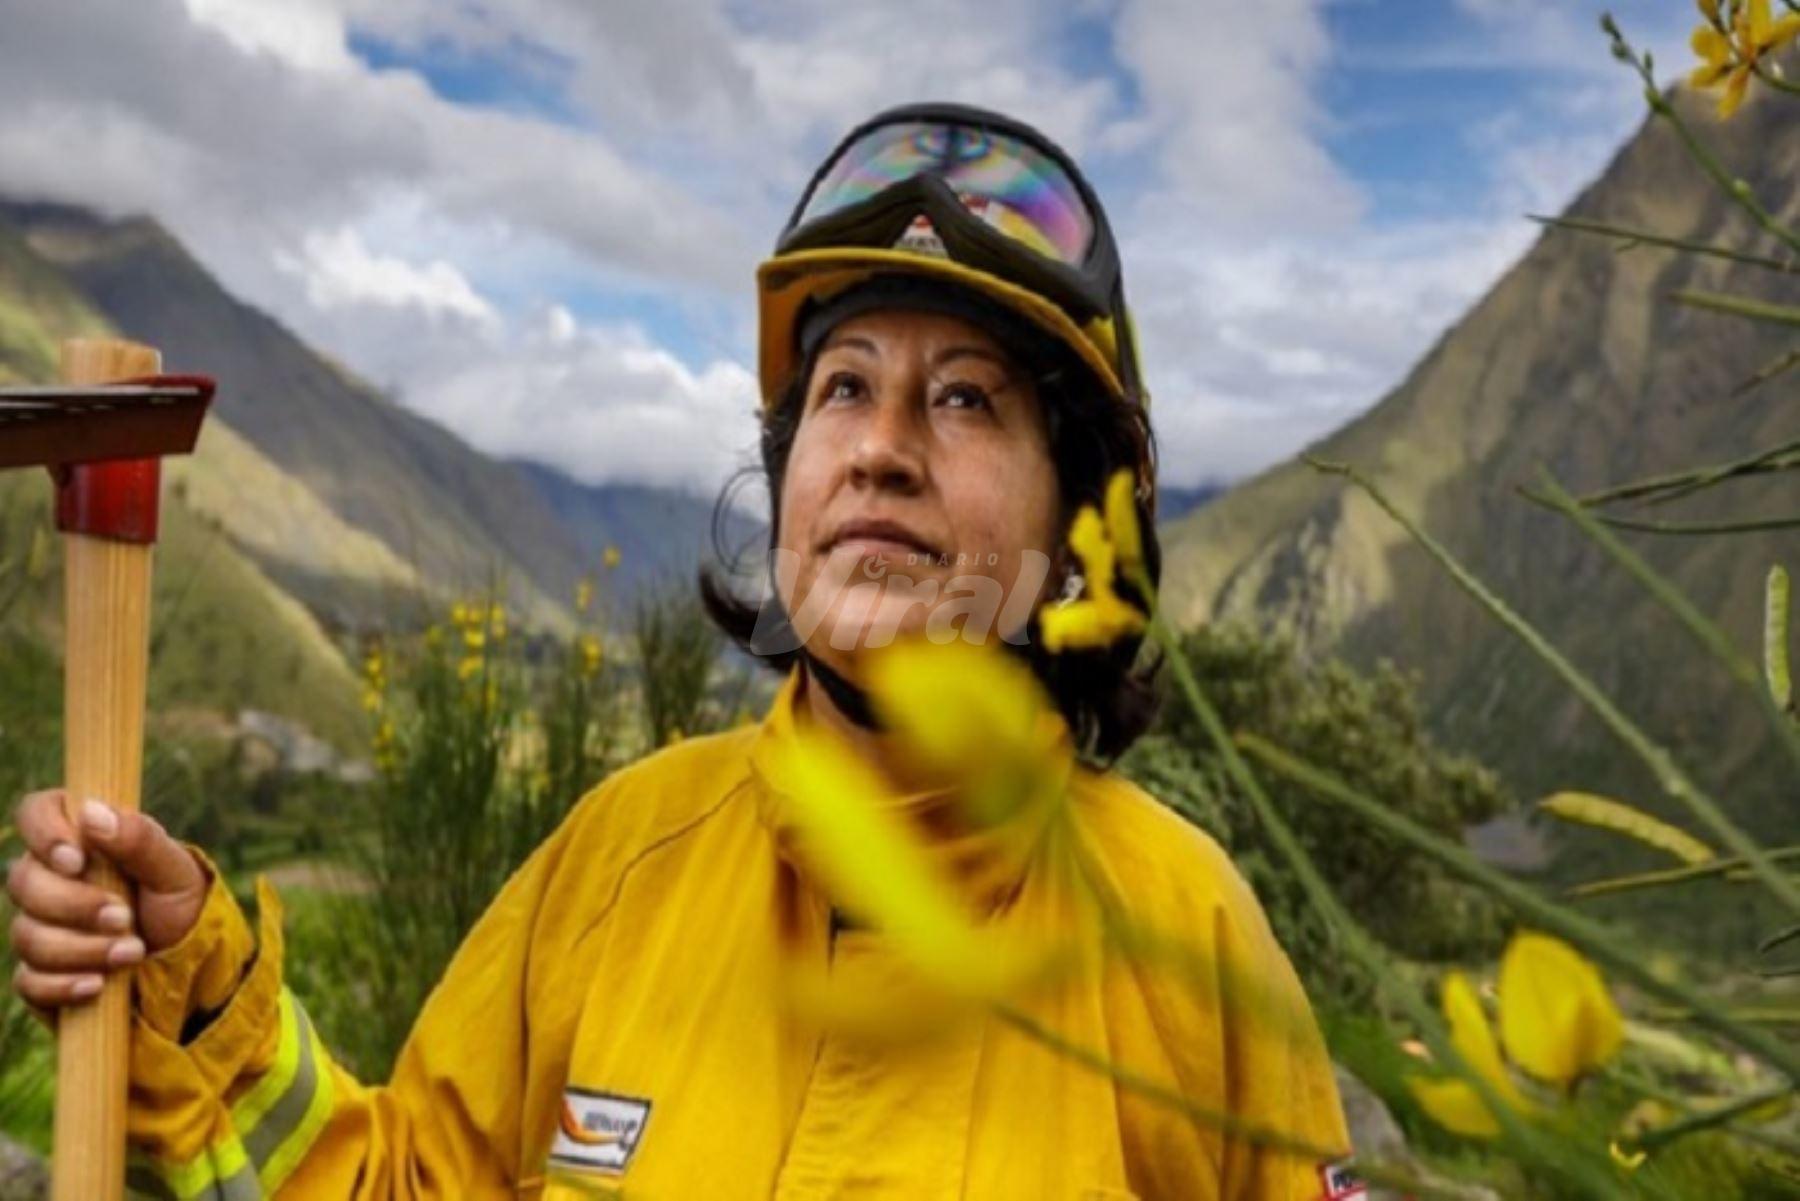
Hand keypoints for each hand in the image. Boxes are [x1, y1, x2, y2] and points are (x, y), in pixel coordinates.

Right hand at [6, 789, 207, 1016]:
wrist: (188, 961)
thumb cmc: (178, 902)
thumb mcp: (173, 870)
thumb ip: (139, 839)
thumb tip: (91, 813)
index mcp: (80, 838)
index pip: (35, 813)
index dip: (45, 834)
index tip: (77, 861)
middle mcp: (49, 879)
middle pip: (24, 882)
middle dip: (76, 905)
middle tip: (125, 918)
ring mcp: (39, 926)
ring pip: (28, 935)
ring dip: (82, 948)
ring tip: (132, 952)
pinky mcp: (40, 973)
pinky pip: (29, 981)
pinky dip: (63, 985)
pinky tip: (96, 985)